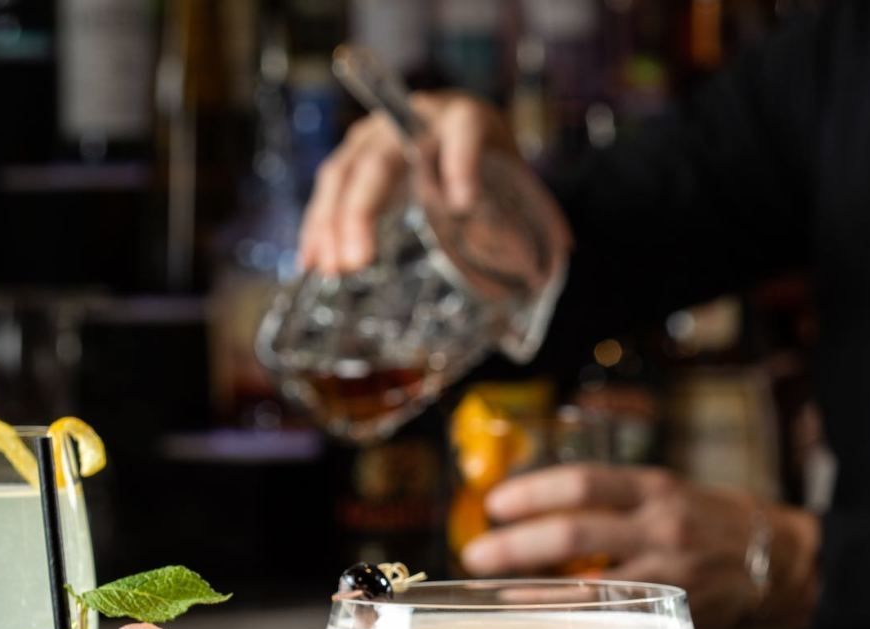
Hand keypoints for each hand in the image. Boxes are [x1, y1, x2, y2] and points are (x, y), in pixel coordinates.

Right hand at [298, 92, 570, 276]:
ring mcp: (377, 135)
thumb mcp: (517, 186)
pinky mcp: (354, 157)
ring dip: (331, 223)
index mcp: (467, 118)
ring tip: (332, 269)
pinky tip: (311, 261)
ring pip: (344, 172)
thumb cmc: (495, 169)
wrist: (467, 136)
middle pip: (383, 158)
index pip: (465, 134)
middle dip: (365, 211)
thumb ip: (525, 214)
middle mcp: (414, 117)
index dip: (461, 164)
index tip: (462, 204)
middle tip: (360, 262)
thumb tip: (558, 254)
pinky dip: (319, 226)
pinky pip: (329, 189)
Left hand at [458, 464, 819, 628]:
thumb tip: (537, 515)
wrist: (782, 560)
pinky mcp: (677, 617)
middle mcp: (662, 528)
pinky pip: (614, 626)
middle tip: (475, 555)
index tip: (494, 503)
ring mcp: (670, 577)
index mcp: (657, 489)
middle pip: (575, 533)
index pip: (584, 483)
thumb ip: (615, 503)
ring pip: (589, 589)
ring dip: (534, 597)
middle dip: (516, 545)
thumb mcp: (669, 493)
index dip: (533, 492)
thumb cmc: (712, 521)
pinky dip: (573, 627)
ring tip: (495, 598)